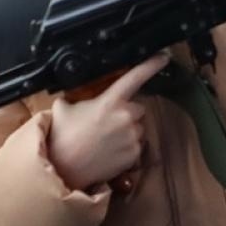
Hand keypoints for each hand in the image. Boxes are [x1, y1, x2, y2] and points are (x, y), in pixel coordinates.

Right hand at [46, 54, 165, 190]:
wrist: (61, 169)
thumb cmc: (62, 136)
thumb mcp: (63, 108)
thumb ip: (75, 98)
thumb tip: (72, 98)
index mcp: (111, 101)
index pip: (135, 78)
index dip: (151, 65)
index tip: (164, 57)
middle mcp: (126, 118)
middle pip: (137, 109)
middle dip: (127, 113)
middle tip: (107, 123)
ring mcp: (132, 137)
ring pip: (137, 128)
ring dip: (127, 131)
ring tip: (105, 140)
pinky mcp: (134, 155)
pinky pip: (136, 146)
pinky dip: (126, 148)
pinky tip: (109, 152)